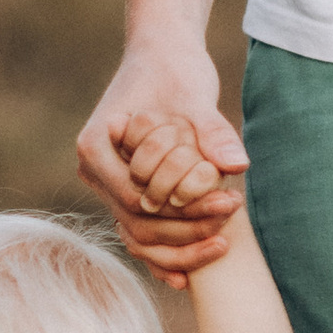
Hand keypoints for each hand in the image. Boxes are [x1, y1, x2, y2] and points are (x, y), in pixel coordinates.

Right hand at [78, 37, 247, 287]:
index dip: (180, 209)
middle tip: (233, 212)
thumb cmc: (174, 70)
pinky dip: (167, 251)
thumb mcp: (194, 97)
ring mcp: (109, 186)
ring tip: (225, 240)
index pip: (133, 197)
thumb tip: (237, 164)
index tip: (226, 202)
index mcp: (96, 146)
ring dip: (181, 245)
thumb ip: (213, 131)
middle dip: (185, 230)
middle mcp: (96, 171)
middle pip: (136, 223)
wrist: (164, 56)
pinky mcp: (129, 193)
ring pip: (138, 236)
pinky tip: (193, 275)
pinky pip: (144, 232)